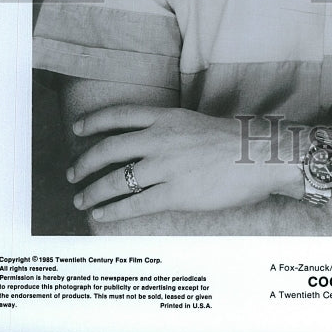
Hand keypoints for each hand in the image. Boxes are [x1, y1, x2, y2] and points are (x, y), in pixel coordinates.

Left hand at [67, 106, 301, 222]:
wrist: (259, 156)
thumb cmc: (233, 141)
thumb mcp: (195, 123)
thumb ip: (170, 131)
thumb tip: (148, 144)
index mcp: (167, 118)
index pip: (119, 115)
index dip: (94, 122)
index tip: (78, 128)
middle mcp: (160, 139)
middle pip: (108, 148)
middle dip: (84, 162)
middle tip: (72, 173)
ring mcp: (165, 167)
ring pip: (115, 180)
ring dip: (93, 191)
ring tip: (82, 200)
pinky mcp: (175, 194)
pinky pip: (134, 205)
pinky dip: (113, 211)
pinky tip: (102, 215)